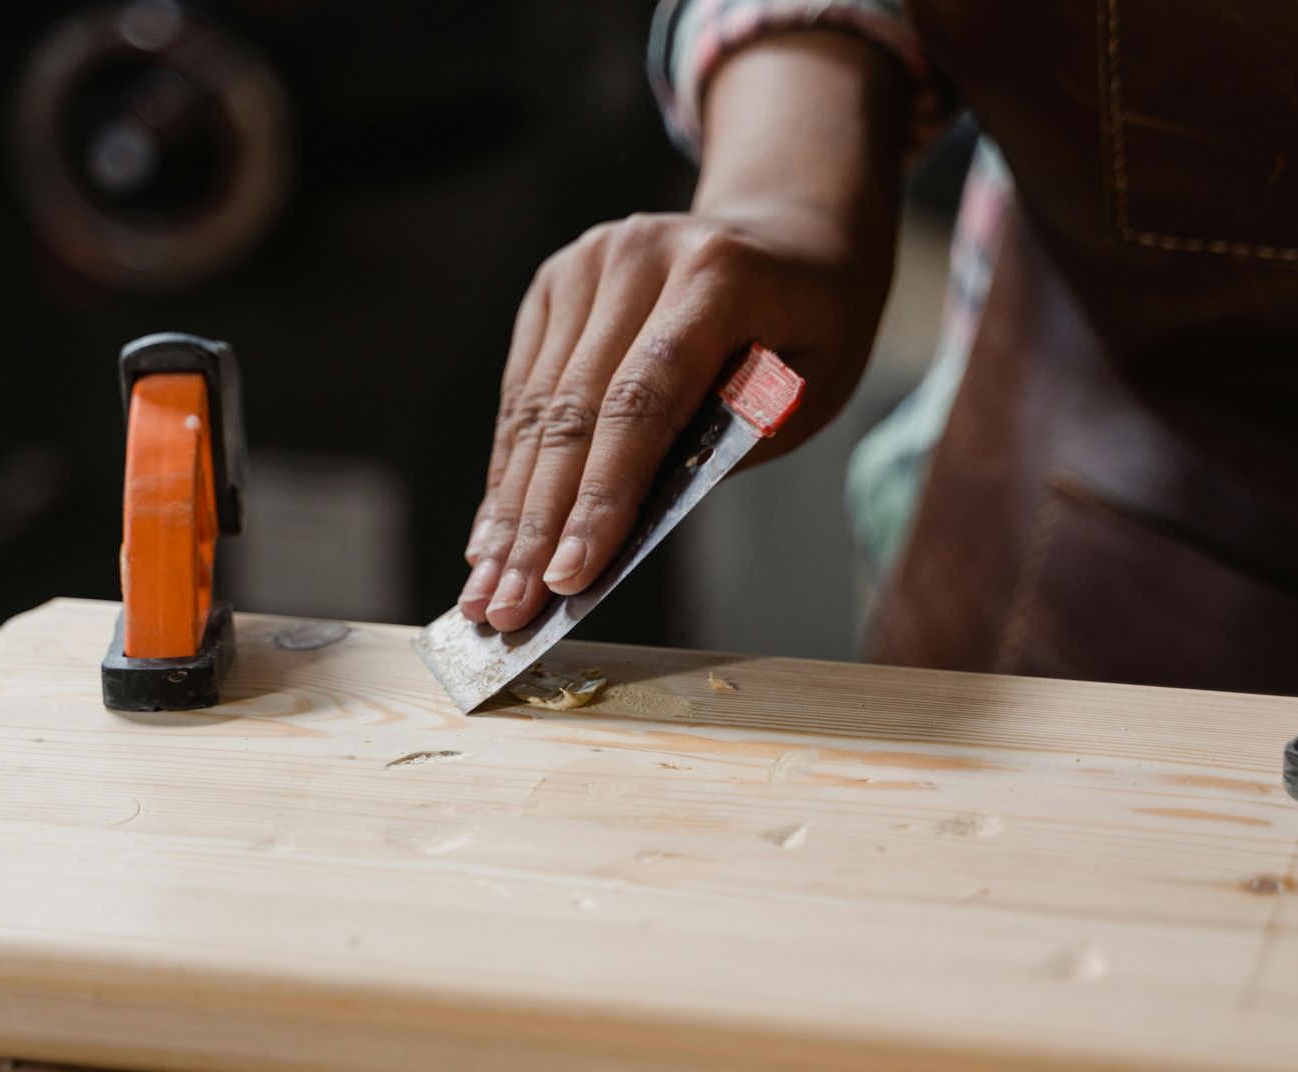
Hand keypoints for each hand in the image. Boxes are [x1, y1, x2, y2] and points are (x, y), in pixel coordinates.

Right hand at [456, 29, 907, 631]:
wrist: (786, 234)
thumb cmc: (807, 329)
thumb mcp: (811, 385)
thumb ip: (732, 441)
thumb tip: (629, 525)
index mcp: (717, 276)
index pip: (643, 401)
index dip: (601, 496)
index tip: (570, 577)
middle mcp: (637, 256)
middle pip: (573, 411)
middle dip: (537, 524)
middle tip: (507, 611)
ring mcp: (585, 264)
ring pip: (535, 409)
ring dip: (509, 511)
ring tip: (486, 594)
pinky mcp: (552, 285)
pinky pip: (522, 393)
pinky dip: (508, 471)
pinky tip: (490, 537)